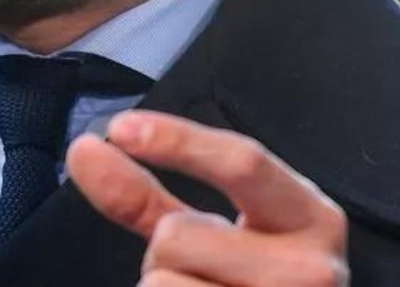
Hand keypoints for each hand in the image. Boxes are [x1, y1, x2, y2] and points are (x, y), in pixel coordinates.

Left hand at [66, 110, 347, 286]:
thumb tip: (85, 149)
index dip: (177, 140)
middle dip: (162, 253)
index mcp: (311, 217)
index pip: (243, 162)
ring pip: (162, 285)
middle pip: (178, 234)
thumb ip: (148, 196)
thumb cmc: (251, 283)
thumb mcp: (215, 235)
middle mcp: (314, 268)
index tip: (119, 128)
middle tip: (198, 273)